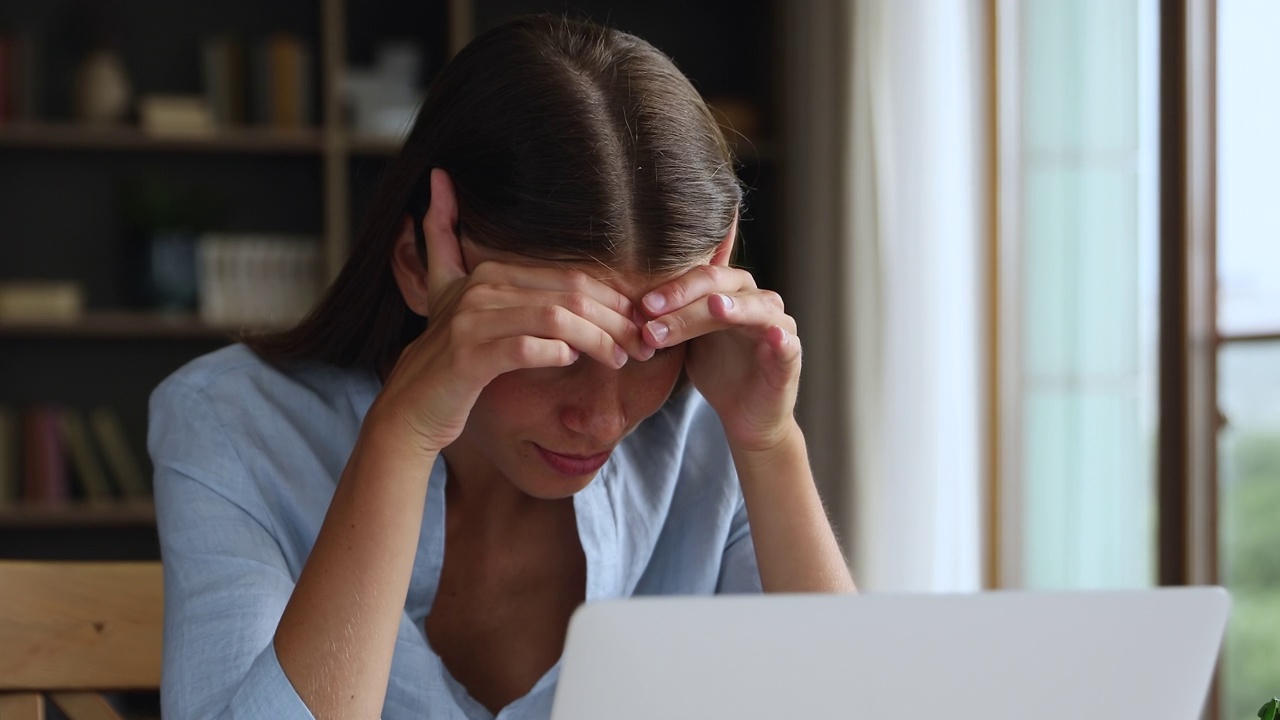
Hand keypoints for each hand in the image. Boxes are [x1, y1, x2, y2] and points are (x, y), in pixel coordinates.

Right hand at [369, 169, 651, 454]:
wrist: (411, 405)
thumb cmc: (446, 354)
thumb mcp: (444, 288)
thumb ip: (443, 236)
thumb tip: (439, 175)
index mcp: (489, 272)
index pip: (570, 278)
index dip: (613, 300)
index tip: (637, 323)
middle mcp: (480, 290)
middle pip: (570, 296)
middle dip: (615, 322)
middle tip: (642, 345)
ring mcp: (472, 323)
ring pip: (554, 320)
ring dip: (598, 341)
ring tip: (621, 359)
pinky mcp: (468, 358)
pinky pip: (524, 349)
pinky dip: (554, 354)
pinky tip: (570, 362)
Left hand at [639, 264, 800, 452]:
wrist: (744, 415)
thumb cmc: (718, 370)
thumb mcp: (688, 340)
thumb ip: (670, 318)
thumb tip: (632, 306)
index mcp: (730, 291)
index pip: (699, 277)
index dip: (671, 287)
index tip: (642, 304)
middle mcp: (756, 300)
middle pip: (721, 286)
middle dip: (685, 298)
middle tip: (653, 311)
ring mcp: (777, 325)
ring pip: (755, 308)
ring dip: (732, 309)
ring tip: (715, 309)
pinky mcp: (790, 356)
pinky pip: (787, 343)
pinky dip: (782, 338)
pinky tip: (773, 336)